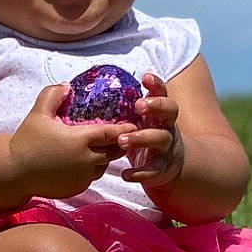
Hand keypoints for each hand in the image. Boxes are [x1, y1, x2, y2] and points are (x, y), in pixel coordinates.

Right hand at [7, 83, 133, 199]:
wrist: (14, 172)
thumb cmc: (26, 141)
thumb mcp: (38, 113)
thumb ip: (53, 96)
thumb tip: (67, 86)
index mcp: (80, 140)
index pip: (110, 133)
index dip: (124, 129)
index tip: (132, 124)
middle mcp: (86, 160)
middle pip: (113, 152)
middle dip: (119, 144)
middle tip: (122, 136)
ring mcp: (82, 177)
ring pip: (103, 166)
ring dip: (106, 157)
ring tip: (103, 149)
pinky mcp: (76, 188)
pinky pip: (91, 178)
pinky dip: (93, 170)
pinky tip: (86, 163)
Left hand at [122, 73, 184, 189]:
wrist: (169, 165)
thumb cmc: (145, 135)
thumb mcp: (139, 120)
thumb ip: (123, 107)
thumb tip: (82, 91)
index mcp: (160, 112)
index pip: (162, 94)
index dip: (156, 85)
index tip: (145, 78)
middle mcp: (166, 126)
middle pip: (169, 111)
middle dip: (156, 106)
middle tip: (138, 106)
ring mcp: (166, 147)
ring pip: (161, 139)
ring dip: (142, 138)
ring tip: (122, 140)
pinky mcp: (162, 168)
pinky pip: (154, 170)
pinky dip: (140, 172)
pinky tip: (126, 174)